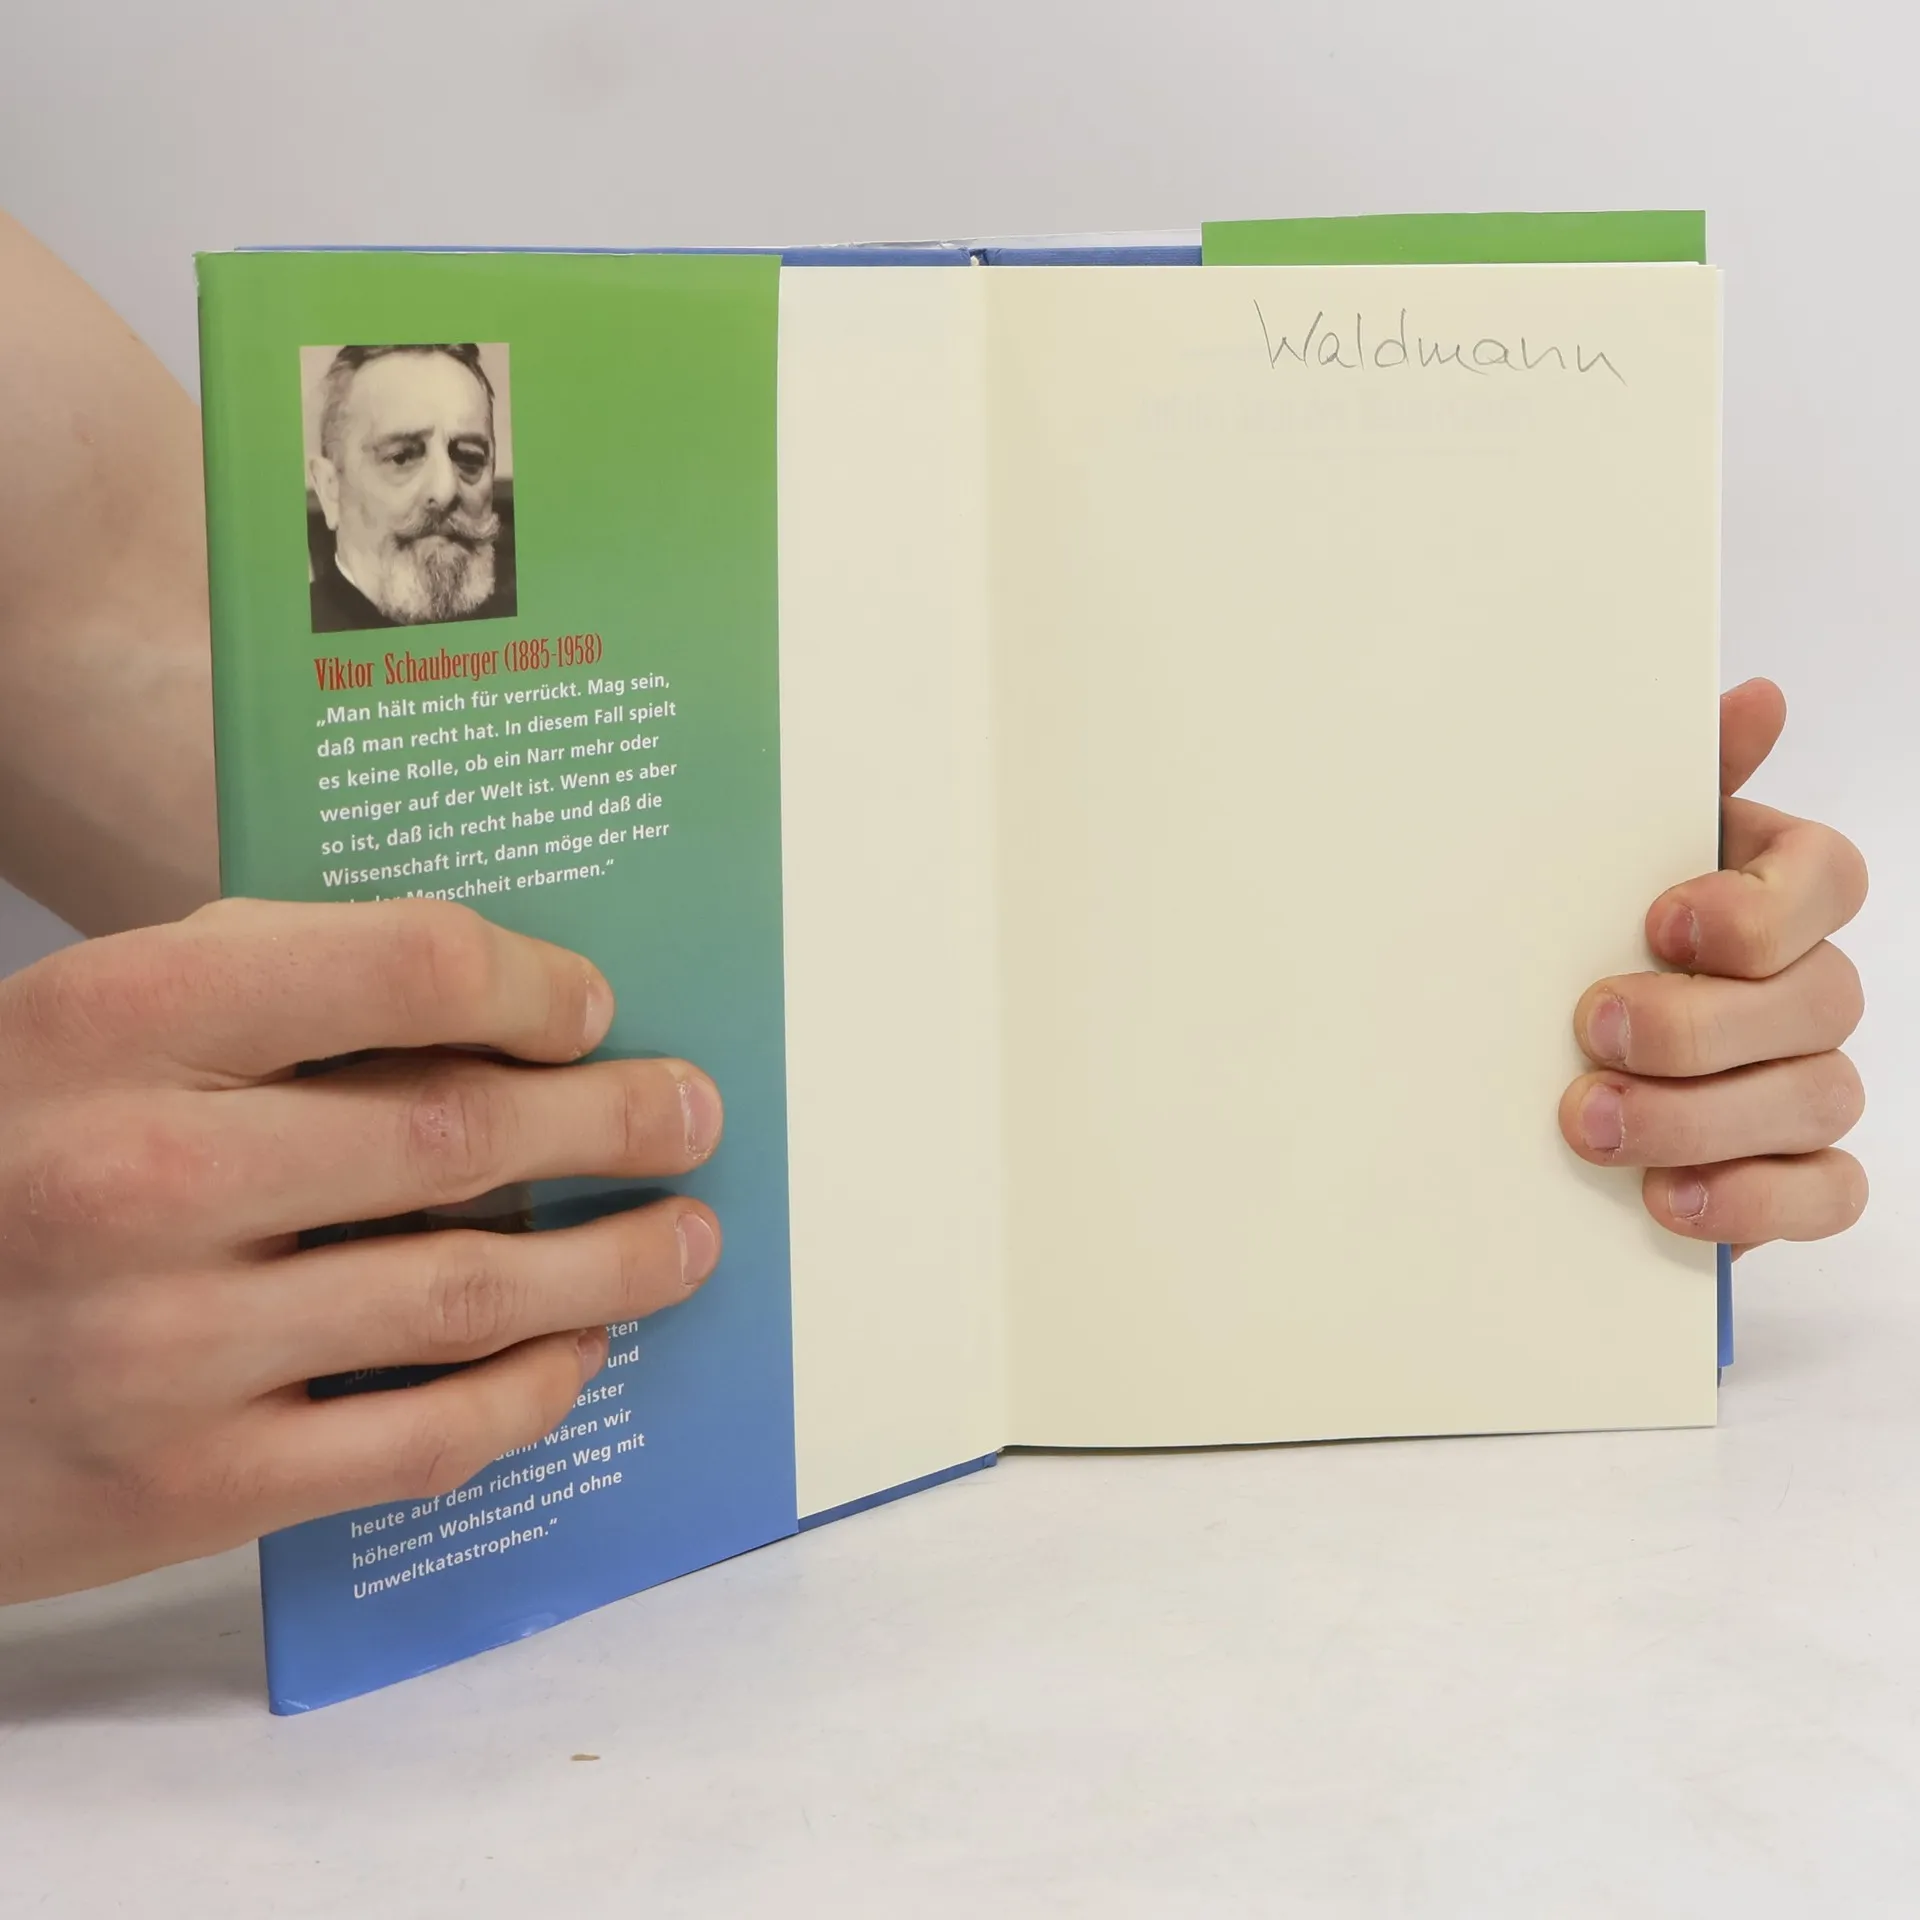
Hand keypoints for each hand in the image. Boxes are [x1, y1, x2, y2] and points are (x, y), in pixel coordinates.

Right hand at [0, 897, 722, 1603]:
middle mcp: (138, 1174)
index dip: (532, 984)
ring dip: (614, 1263)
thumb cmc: (0, 1158)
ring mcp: (164, 1345)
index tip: (591, 1008)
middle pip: (460, 1133)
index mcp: (114, 1020)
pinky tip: (578, 1355)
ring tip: (686, 1238)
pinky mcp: (186, 1485)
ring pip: (469, 1293)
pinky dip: (529, 1393)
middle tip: (691, 1117)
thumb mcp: (86, 1028)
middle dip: (614, 1121)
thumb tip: (496, 1005)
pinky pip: (418, 1439)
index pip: (403, 965)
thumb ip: (266, 989)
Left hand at [1560, 679, 1866, 1251]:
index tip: (1660, 921)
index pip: (1828, 881)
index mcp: (1774, 891)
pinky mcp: (1795, 1169)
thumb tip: (1754, 697)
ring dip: (1702, 1118)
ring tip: (1594, 1123)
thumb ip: (1679, 781)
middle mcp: (1809, 984)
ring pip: (1817, 1101)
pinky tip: (1669, 1198)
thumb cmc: (1586, 930)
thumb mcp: (1604, 853)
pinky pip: (1825, 1194)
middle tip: (1596, 1030)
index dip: (1758, 906)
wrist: (1545, 1038)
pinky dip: (1754, 1202)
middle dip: (1701, 1025)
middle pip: (1817, 1001)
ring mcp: (1811, 1079)